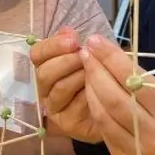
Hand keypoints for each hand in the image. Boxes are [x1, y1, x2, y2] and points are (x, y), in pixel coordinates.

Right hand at [32, 28, 100, 143]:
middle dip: (66, 61)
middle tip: (84, 55)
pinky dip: (88, 95)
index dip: (52, 46)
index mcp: (47, 67)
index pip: (37, 54)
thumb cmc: (101, 76)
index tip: (73, 39)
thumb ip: (76, 44)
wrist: (117, 107)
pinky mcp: (67, 124)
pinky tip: (100, 89)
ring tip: (94, 70)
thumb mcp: (91, 56)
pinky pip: (75, 107)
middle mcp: (46, 88)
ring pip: (59, 89)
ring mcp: (55, 108)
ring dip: (78, 76)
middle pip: (44, 73)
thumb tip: (67, 30)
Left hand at [79, 35, 154, 154]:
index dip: (112, 59)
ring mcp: (137, 151)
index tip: (96, 42)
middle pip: (115, 98)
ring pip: (104, 115)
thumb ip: (144, 80)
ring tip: (86, 70)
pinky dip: (94, 108)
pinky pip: (103, 129)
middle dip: (96, 71)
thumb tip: (110, 54)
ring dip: (90, 89)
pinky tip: (91, 92)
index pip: (135, 81)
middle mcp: (154, 134)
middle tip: (86, 52)